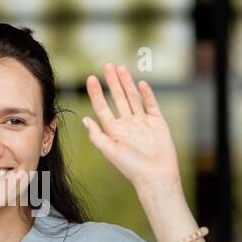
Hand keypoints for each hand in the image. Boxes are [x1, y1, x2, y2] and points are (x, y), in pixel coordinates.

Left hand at [81, 62, 180, 194]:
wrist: (156, 175)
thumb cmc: (131, 167)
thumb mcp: (109, 151)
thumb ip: (97, 135)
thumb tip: (84, 119)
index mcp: (114, 131)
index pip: (102, 107)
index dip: (96, 93)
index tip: (90, 78)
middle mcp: (127, 124)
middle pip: (118, 98)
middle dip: (112, 82)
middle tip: (107, 65)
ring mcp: (142, 122)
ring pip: (133, 98)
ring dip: (127, 83)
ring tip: (121, 68)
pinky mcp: (157, 123)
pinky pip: (151, 105)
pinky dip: (146, 94)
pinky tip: (141, 83)